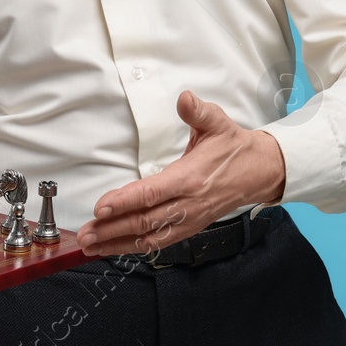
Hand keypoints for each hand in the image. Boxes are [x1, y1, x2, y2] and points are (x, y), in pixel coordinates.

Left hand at [76, 90, 285, 257]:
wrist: (259, 172)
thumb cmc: (233, 147)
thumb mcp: (218, 122)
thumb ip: (198, 111)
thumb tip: (185, 98)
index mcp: (190, 178)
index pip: (152, 193)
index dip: (124, 202)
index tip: (101, 208)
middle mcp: (188, 204)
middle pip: (145, 221)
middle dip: (112, 230)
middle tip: (85, 235)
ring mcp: (189, 220)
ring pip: (150, 237)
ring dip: (118, 243)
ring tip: (91, 246)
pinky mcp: (190, 227)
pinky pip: (160, 242)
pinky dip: (136, 247)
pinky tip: (116, 248)